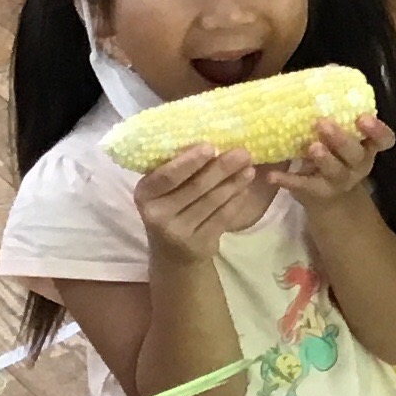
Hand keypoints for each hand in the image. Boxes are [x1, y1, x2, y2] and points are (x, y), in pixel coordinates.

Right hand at [134, 143, 267, 263]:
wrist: (173, 253)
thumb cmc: (171, 209)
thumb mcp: (164, 191)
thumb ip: (179, 170)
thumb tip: (212, 142)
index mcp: (145, 193)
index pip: (167, 176)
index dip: (190, 161)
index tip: (211, 146)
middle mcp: (157, 214)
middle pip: (195, 187)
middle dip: (222, 168)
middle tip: (243, 153)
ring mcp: (177, 231)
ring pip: (212, 201)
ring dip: (234, 183)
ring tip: (250, 168)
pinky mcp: (198, 244)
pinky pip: (222, 217)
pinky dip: (236, 201)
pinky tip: (246, 188)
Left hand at [272, 111, 395, 212]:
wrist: (329, 198)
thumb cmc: (334, 154)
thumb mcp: (339, 135)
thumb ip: (336, 109)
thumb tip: (329, 69)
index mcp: (366, 146)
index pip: (383, 140)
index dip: (377, 130)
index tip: (362, 117)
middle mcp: (358, 164)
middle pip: (356, 154)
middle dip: (341, 139)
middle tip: (322, 123)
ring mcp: (340, 181)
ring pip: (336, 171)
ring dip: (324, 159)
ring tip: (310, 147)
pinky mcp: (319, 193)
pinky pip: (305, 186)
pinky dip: (288, 180)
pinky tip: (272, 175)